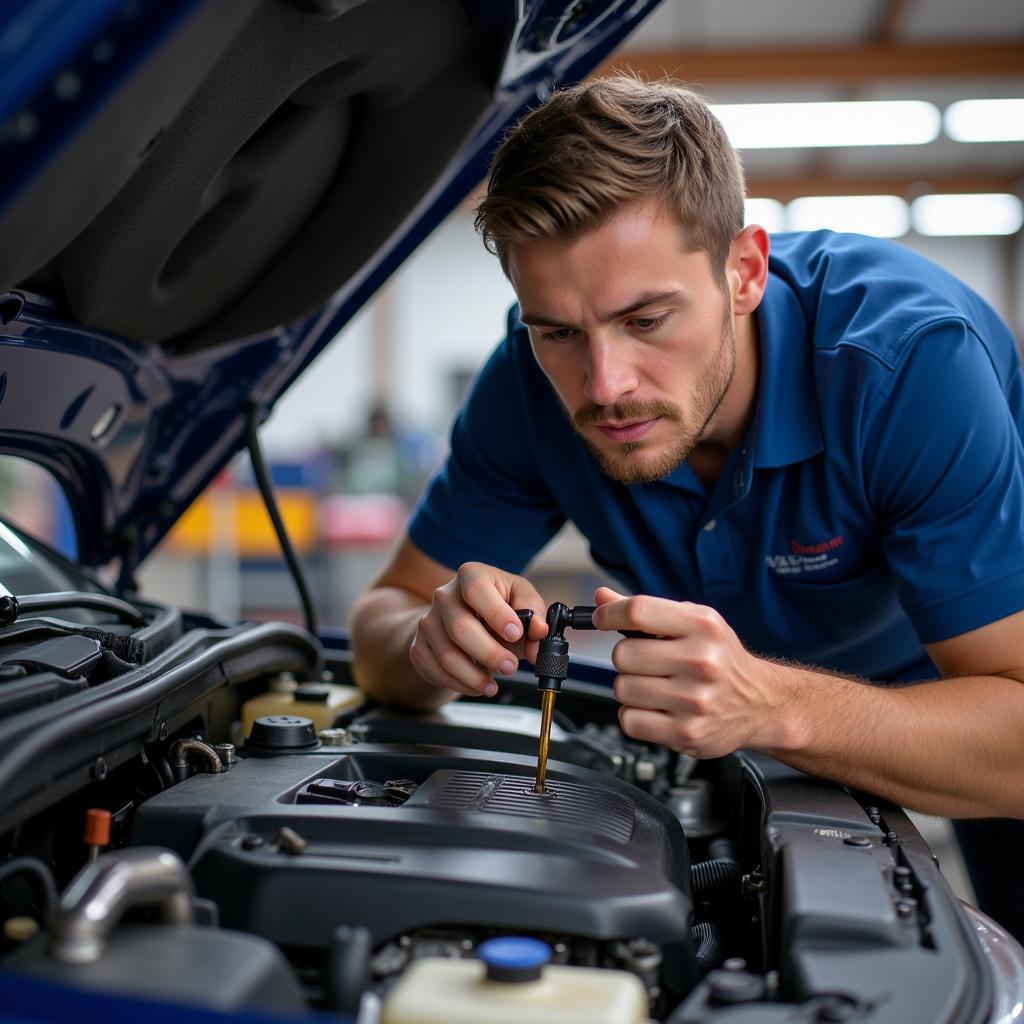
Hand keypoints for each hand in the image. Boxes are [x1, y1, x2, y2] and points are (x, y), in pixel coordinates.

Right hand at [409, 562, 547, 697]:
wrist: (463, 616)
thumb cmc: (497, 606)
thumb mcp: (521, 599)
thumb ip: (535, 614)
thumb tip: (539, 631)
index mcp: (471, 575)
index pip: (478, 591)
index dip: (497, 614)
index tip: (515, 633)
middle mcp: (444, 595)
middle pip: (461, 628)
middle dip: (490, 653)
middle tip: (510, 667)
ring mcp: (428, 621)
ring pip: (448, 655)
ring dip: (475, 676)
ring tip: (494, 684)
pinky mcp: (419, 646)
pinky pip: (437, 671)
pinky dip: (460, 684)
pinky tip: (477, 684)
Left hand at [593, 587, 780, 757]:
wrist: (760, 703)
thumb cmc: (720, 659)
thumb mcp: (693, 622)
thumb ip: (647, 611)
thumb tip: (601, 599)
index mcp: (702, 626)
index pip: (638, 611)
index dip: (609, 614)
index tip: (601, 619)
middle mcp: (701, 661)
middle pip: (623, 654)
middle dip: (627, 658)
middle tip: (647, 662)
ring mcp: (694, 700)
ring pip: (622, 688)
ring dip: (631, 688)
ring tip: (656, 687)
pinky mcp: (686, 732)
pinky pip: (629, 720)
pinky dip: (635, 715)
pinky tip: (657, 708)